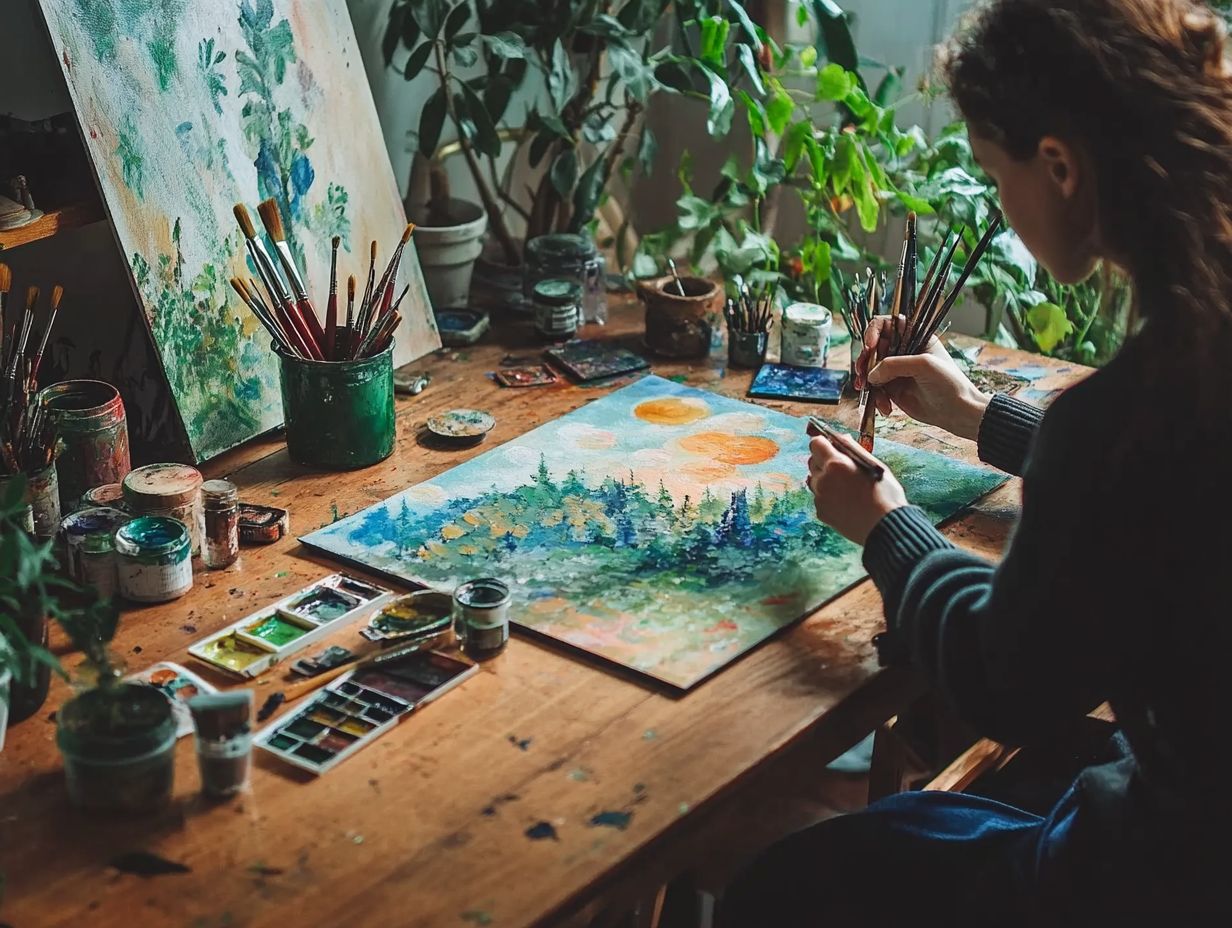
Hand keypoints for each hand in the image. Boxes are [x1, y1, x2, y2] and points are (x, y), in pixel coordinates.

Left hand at [806, 429, 907, 544]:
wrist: (885, 527)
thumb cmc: (885, 495)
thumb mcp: (874, 465)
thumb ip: (853, 450)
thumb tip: (841, 438)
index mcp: (836, 464)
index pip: (816, 443)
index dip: (824, 443)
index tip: (832, 447)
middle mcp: (823, 479)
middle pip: (812, 461)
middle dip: (824, 461)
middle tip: (843, 468)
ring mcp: (819, 497)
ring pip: (814, 480)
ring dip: (825, 479)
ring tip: (846, 487)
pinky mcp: (821, 512)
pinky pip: (819, 498)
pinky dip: (828, 497)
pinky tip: (846, 502)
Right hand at [853, 317, 991, 440]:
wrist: (957, 411)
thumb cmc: (949, 383)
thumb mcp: (923, 365)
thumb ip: (894, 365)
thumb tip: (871, 375)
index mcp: (913, 337)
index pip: (886, 325)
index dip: (873, 332)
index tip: (869, 346)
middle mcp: (903, 352)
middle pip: (873, 348)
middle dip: (864, 359)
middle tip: (862, 372)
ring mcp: (896, 371)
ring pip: (870, 370)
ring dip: (865, 380)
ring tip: (866, 391)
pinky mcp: (892, 389)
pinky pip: (874, 389)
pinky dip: (874, 397)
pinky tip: (885, 406)